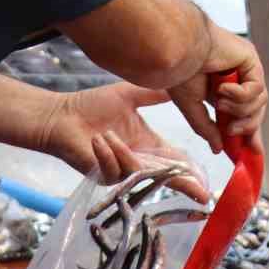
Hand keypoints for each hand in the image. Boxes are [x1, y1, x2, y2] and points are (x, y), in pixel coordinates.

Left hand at [36, 82, 208, 201]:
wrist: (60, 116)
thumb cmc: (91, 106)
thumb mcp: (129, 95)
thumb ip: (155, 93)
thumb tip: (181, 76)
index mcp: (148, 146)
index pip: (175, 161)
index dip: (191, 170)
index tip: (208, 179)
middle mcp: (138, 162)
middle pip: (166, 177)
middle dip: (184, 184)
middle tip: (201, 192)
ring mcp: (121, 172)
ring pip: (137, 171)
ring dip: (123, 151)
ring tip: (106, 133)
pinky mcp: (103, 176)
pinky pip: (114, 171)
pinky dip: (106, 153)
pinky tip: (97, 140)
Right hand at [168, 25, 267, 154]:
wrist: (179, 50)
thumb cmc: (180, 70)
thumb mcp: (192, 107)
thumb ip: (207, 128)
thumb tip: (218, 148)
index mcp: (224, 89)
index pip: (244, 113)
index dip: (249, 133)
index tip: (252, 152)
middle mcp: (238, 78)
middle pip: (257, 110)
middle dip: (247, 125)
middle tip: (232, 131)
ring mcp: (246, 69)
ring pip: (259, 101)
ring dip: (239, 109)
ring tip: (220, 104)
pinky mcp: (251, 60)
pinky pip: (256, 88)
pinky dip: (240, 94)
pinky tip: (223, 88)